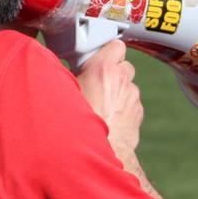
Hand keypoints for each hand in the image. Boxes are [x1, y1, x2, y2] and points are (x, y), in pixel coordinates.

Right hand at [75, 40, 142, 165]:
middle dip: (114, 71)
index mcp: (102, 69)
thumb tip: (59, 71)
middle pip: (124, 65)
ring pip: (128, 85)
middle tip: (98, 82)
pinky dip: (124, 106)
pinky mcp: (138, 112)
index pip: (116, 46)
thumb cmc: (79, 124)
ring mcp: (132, 96)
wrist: (102, 152)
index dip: (108, 51)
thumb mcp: (66, 94)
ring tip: (102, 104)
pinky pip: (132, 102)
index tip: (99, 58)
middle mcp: (121, 79)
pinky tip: (110, 117)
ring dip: (119, 90)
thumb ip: (69, 77)